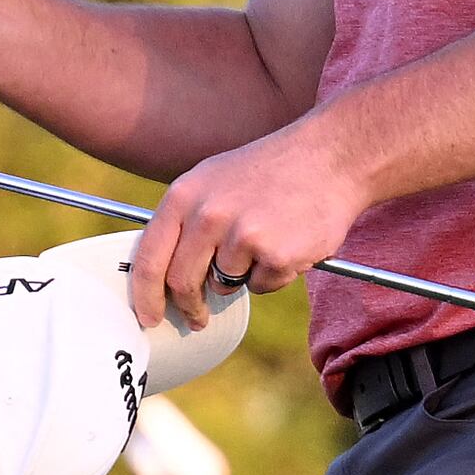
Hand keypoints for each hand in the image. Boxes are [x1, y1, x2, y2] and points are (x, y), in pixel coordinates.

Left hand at [130, 115, 365, 335]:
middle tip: (197, 318)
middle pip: (182, 283)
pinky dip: (273, 275)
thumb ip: (185, 221)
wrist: (330, 156)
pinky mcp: (276, 255)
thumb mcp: (213, 180)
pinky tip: (288, 241)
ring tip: (264, 239)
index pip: (149, 258)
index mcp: (185, 195)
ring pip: (225, 285)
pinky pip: (262, 286)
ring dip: (241, 277)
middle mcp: (208, 215)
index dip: (144, 296)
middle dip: (189, 307)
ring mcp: (242, 236)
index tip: (149, 317)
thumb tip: (163, 275)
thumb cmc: (270, 171)